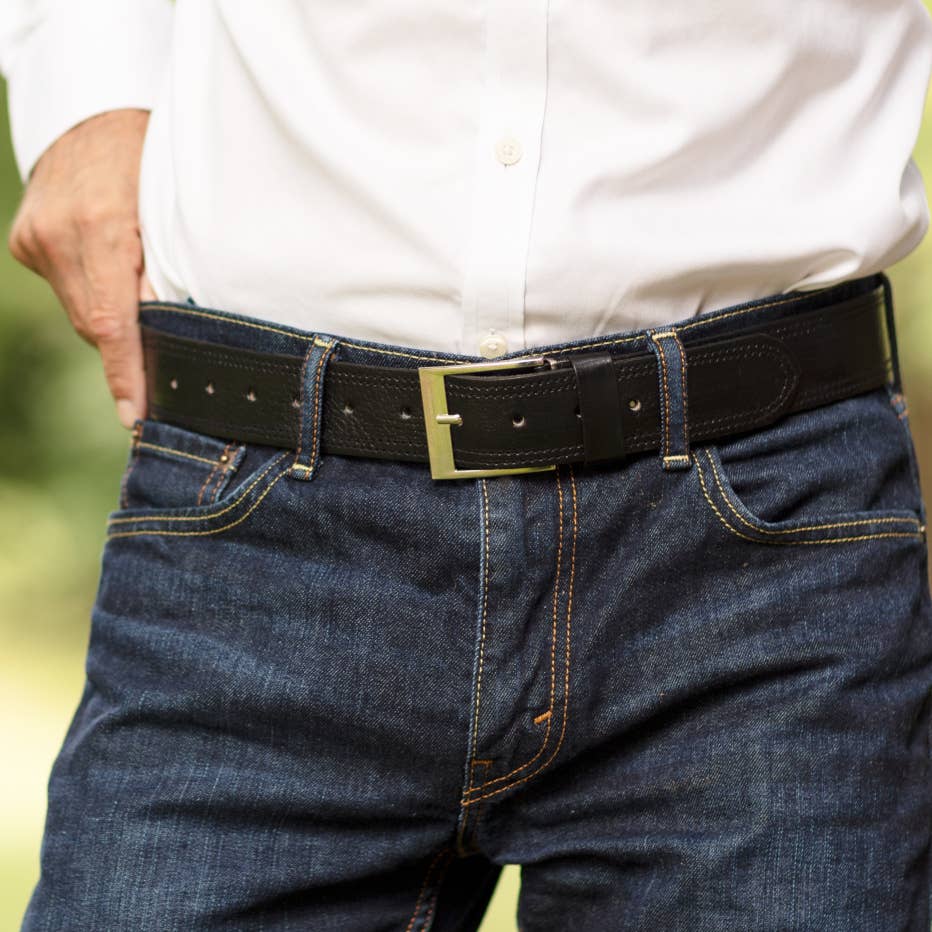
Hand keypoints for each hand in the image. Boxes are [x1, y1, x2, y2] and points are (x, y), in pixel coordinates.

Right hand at [8, 108, 155, 428]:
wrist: (90, 111)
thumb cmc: (150, 157)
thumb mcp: (171, 209)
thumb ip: (165, 271)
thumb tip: (167, 330)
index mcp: (102, 228)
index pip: (112, 322)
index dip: (125, 374)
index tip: (133, 415)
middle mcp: (59, 237)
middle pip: (96, 325)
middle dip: (127, 343)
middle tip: (159, 354)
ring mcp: (34, 240)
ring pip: (79, 312)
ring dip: (109, 317)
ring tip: (135, 293)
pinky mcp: (23, 242)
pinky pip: (65, 289)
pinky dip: (91, 292)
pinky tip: (107, 268)